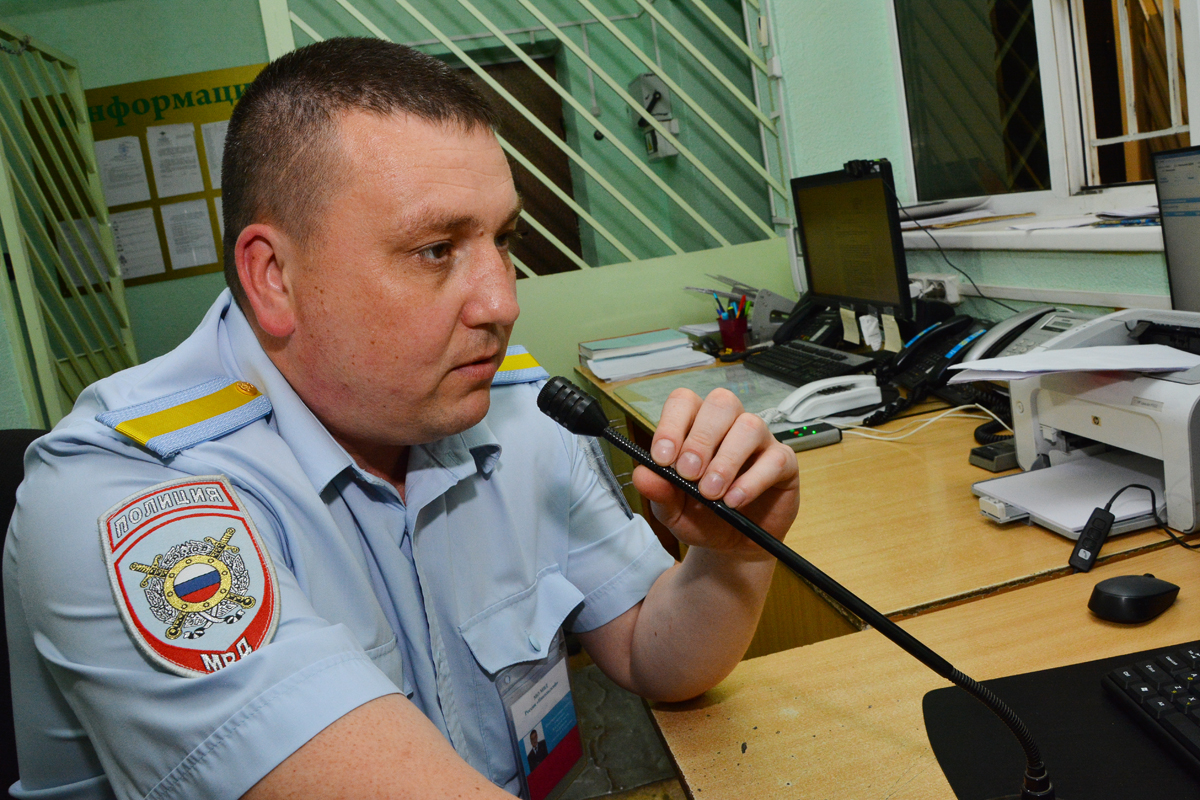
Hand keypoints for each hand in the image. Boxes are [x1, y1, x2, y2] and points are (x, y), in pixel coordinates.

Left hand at [632, 388, 798, 558]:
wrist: (732, 546)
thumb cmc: (702, 517)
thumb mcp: (673, 510)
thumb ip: (659, 492)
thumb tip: (642, 475)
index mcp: (696, 426)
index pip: (684, 402)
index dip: (672, 424)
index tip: (662, 458)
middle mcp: (729, 425)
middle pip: (720, 403)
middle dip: (701, 439)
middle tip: (688, 474)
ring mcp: (760, 441)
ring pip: (749, 425)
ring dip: (726, 460)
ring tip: (712, 492)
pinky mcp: (783, 463)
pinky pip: (775, 459)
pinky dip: (752, 480)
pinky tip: (735, 501)